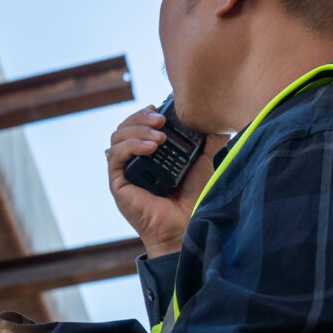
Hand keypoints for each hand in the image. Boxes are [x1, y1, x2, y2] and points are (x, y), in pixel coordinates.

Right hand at [106, 104, 215, 257]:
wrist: (187, 224)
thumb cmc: (194, 197)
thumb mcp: (203, 162)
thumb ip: (208, 142)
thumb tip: (216, 121)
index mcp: (149, 152)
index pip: (139, 124)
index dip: (145, 113)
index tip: (160, 108)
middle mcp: (134, 159)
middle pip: (125, 126)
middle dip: (141, 117)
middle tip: (161, 119)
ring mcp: (125, 170)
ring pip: (117, 137)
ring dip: (137, 130)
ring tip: (159, 137)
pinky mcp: (117, 182)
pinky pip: (116, 156)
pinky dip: (131, 146)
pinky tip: (150, 148)